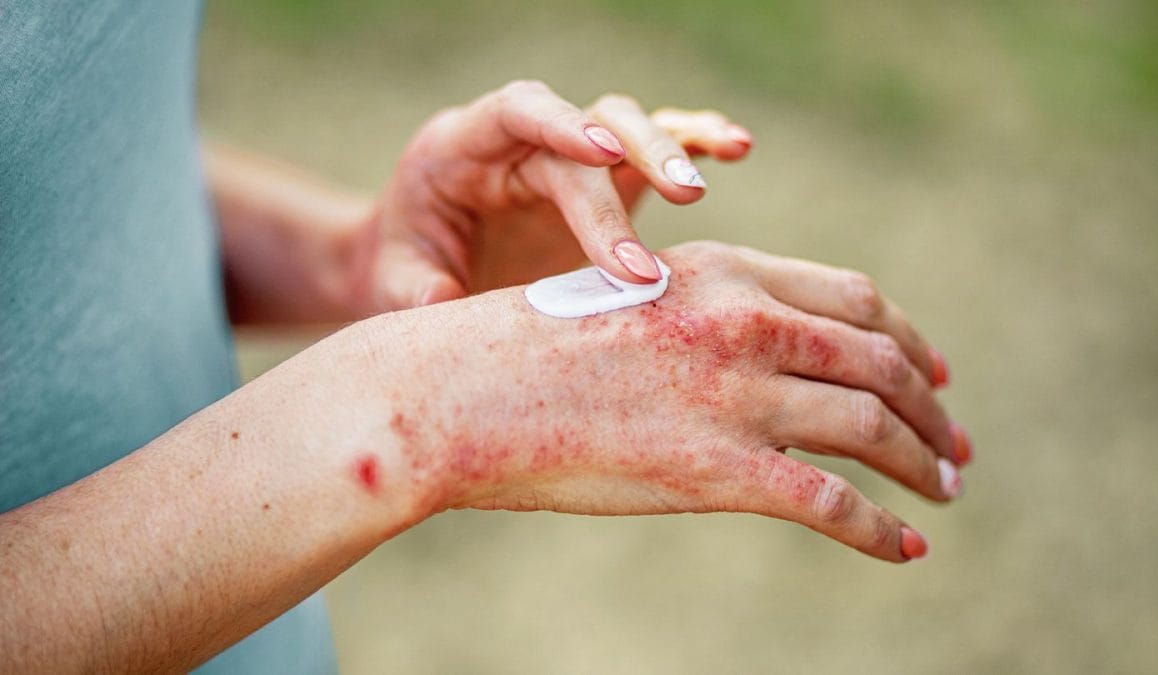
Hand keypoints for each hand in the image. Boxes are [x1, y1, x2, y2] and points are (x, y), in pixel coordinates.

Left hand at [342, 80, 752, 312]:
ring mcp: (568, 155)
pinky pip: (651, 146)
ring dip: (673, 143)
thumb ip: (413, 290)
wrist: (421, 264)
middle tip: (685, 202)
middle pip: (587, 124)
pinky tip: (732, 148)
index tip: (601, 157)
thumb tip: (447, 303)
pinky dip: (692, 141)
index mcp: (463, 146)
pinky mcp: (603, 178)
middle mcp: (522, 140)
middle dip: (635, 160)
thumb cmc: (407, 266)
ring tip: (720, 161)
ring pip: (628, 126)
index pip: (517, 112)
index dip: (559, 123)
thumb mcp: (393, 281)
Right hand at [366, 241, 968, 561]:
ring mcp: (734, 395)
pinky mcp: (716, 470)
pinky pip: (831, 503)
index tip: (934, 371)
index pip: (854, 298)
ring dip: (924, 463)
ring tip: (946, 490)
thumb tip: (763, 350)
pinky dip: (881, 530)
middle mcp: (744, 323)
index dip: (909, 337)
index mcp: (726, 273)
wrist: (463, 390)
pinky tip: (905, 548)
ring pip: (873, 426)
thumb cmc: (534, 346)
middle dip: (933, 405)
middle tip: (955, 442)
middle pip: (881, 359)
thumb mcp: (636, 299)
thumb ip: (707, 312)